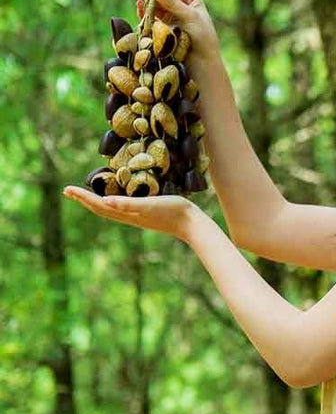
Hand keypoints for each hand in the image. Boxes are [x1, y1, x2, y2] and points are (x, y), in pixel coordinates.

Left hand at [62, 186, 199, 242]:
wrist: (190, 224)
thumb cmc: (171, 211)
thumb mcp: (149, 205)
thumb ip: (128, 204)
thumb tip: (105, 203)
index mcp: (126, 213)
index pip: (98, 205)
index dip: (82, 197)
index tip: (67, 189)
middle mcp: (128, 216)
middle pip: (100, 209)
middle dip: (84, 200)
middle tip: (68, 191)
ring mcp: (136, 216)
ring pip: (109, 210)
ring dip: (95, 202)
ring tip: (85, 195)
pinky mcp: (145, 214)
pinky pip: (121, 208)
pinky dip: (111, 203)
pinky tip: (114, 199)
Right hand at [128, 0, 220, 63]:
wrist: (202, 64)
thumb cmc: (203, 38)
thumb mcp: (190, 16)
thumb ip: (173, 2)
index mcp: (190, 0)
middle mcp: (179, 7)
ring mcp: (170, 19)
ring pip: (155, 7)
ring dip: (145, 2)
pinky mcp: (163, 31)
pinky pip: (152, 20)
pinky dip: (145, 15)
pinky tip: (139, 9)